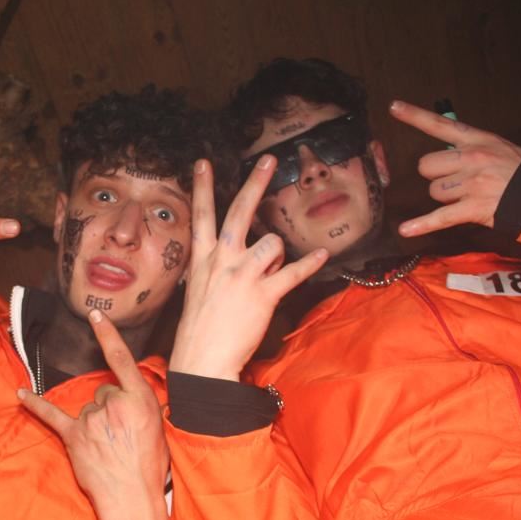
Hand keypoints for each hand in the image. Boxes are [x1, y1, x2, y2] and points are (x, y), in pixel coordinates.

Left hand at [18, 309, 169, 519]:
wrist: (133, 501)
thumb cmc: (150, 468)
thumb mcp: (158, 428)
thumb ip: (140, 406)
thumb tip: (124, 399)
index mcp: (141, 399)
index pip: (122, 359)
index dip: (107, 334)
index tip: (93, 314)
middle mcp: (115, 404)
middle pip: (104, 391)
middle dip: (110, 410)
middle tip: (121, 437)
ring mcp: (93, 420)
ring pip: (87, 408)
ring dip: (93, 424)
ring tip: (107, 448)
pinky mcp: (75, 437)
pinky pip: (52, 415)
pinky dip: (36, 405)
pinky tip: (20, 395)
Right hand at [168, 159, 327, 380]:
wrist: (201, 359)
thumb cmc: (200, 328)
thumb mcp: (198, 290)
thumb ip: (217, 267)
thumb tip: (244, 253)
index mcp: (203, 259)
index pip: (201, 216)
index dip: (203, 188)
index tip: (204, 163)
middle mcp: (221, 261)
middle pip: (239, 213)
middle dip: (254, 183)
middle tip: (268, 159)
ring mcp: (242, 276)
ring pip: (272, 244)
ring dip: (278, 255)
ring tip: (271, 273)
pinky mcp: (263, 295)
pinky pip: (292, 273)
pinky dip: (310, 264)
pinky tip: (322, 254)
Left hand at [390, 100, 520, 236]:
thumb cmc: (520, 172)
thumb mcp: (497, 148)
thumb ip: (469, 148)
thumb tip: (444, 156)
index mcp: (477, 140)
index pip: (439, 125)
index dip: (414, 116)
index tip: (393, 107)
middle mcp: (472, 158)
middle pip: (426, 166)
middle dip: (436, 176)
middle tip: (456, 181)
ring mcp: (472, 183)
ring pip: (434, 191)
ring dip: (444, 198)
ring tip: (467, 197)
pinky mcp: (473, 207)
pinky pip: (439, 217)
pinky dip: (422, 225)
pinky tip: (406, 230)